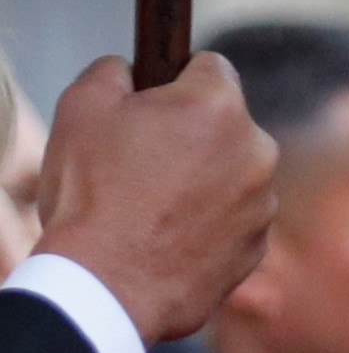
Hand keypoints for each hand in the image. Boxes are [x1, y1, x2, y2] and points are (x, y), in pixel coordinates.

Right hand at [35, 53, 277, 341]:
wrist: (107, 285)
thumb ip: (113, 71)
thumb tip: (130, 69)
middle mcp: (257, 150)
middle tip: (142, 161)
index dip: (175, 80)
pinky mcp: (258, 246)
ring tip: (150, 206)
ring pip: (232, 173)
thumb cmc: (92, 193)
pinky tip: (167, 237)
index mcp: (218, 106)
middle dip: (191, 133)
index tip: (151, 102)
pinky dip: (208, 223)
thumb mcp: (82, 108)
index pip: (209, 67)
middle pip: (225, 124)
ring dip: (202, 180)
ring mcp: (264, 202)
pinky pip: (234, 219)